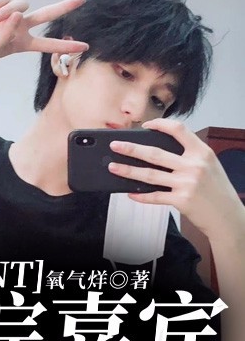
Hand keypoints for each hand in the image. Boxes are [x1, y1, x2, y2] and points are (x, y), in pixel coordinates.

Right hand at [0, 0, 88, 66]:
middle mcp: (20, 26)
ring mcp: (11, 13)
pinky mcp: (0, 1)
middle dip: (65, 7)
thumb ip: (7, 34)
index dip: (66, 46)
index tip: (85, 46)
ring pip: (23, 3)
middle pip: (48, 15)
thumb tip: (18, 14)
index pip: (49, 45)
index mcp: (22, 43)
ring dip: (8, 10)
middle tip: (82, 0)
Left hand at [108, 119, 243, 239]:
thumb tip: (159, 152)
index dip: (160, 125)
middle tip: (115, 145)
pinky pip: (155, 196)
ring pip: (150, 175)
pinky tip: (129, 193)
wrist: (227, 216)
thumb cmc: (217, 191)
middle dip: (131, 149)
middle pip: (155, 153)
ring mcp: (186, 183)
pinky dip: (140, 195)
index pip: (178, 130)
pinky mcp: (181, 201)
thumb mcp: (210, 165)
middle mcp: (194, 165)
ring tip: (113, 167)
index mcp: (201, 152)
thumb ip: (190, 156)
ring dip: (128, 171)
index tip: (145, 125)